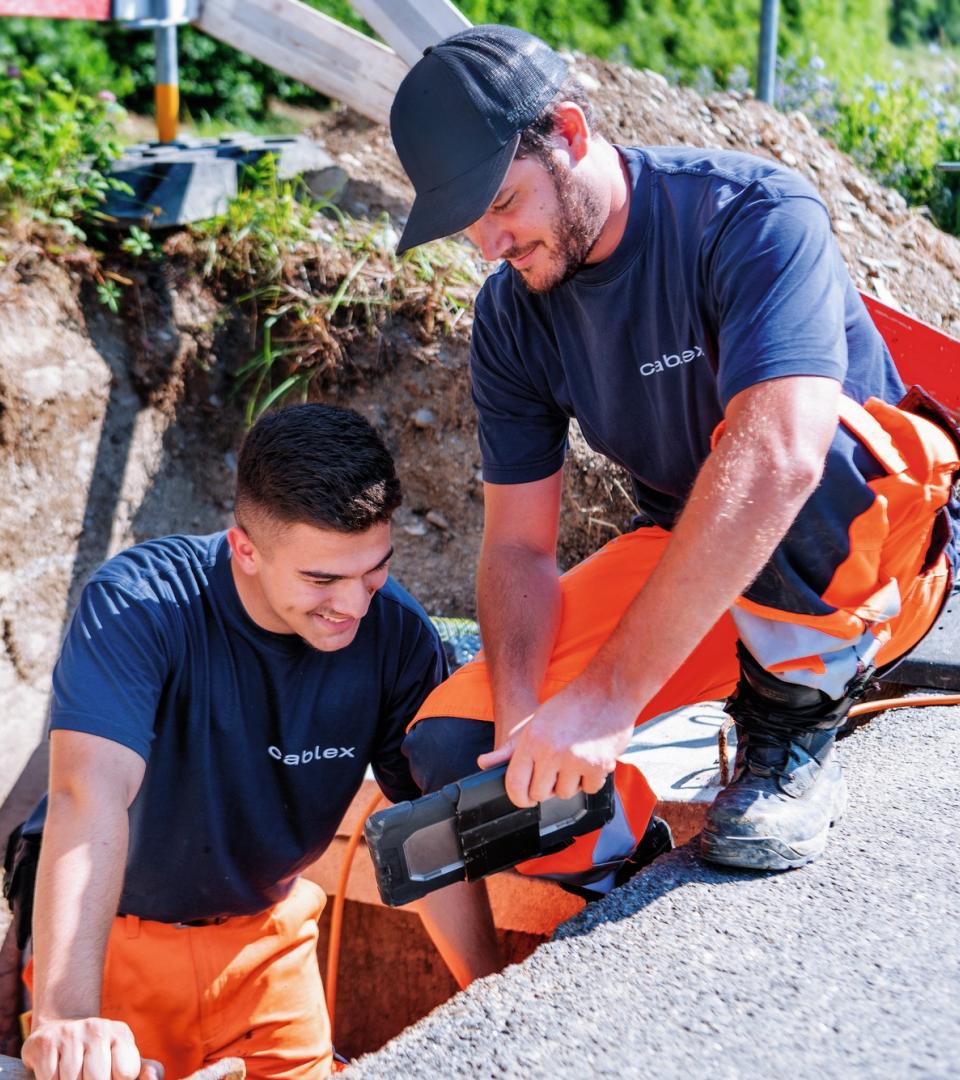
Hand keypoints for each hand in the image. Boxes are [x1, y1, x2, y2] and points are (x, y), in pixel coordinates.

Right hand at [22, 1017, 159, 1079]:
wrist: (60, 1032)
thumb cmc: (99, 1056)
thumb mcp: (124, 1061)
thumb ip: (145, 1072)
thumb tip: (151, 1078)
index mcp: (121, 1035)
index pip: (125, 1073)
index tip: (110, 1076)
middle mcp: (98, 1028)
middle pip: (97, 1079)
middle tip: (87, 1076)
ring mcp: (71, 1033)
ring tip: (73, 1075)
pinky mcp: (45, 1042)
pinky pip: (49, 1078)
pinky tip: (54, 1072)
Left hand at [478, 683, 636, 806]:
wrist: (605, 690)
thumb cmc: (568, 706)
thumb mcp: (534, 723)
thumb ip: (509, 748)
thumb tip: (483, 763)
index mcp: (531, 741)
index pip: (515, 783)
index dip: (518, 796)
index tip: (524, 798)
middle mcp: (551, 752)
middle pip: (540, 794)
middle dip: (546, 788)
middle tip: (554, 773)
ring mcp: (575, 760)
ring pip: (566, 793)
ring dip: (570, 783)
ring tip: (574, 761)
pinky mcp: (598, 765)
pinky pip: (590, 788)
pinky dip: (591, 779)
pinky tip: (590, 760)